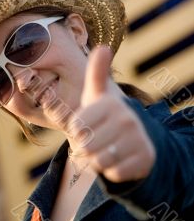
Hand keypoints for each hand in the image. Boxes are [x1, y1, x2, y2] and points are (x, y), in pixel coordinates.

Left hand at [70, 46, 155, 182]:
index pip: (76, 129)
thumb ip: (96, 73)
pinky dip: (112, 171)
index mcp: (111, 104)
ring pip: (99, 162)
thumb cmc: (106, 115)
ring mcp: (138, 140)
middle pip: (86, 147)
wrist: (135, 138)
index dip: (77, 133)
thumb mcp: (98, 94)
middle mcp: (127, 120)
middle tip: (97, 141)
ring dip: (98, 161)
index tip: (88, 127)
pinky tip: (119, 159)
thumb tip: (103, 47)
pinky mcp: (144, 159)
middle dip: (86, 149)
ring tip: (106, 150)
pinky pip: (113, 173)